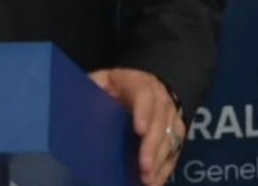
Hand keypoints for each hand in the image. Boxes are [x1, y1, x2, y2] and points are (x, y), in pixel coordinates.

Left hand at [89, 68, 184, 185]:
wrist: (128, 88)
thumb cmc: (108, 88)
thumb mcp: (98, 85)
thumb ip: (92, 95)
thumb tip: (81, 117)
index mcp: (136, 82)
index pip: (143, 94)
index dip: (143, 111)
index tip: (139, 131)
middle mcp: (158, 96)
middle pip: (160, 119)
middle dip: (152, 144)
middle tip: (144, 166)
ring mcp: (169, 112)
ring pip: (171, 134)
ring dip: (161, 159)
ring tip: (149, 179)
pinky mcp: (173, 128)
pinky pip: (175, 147)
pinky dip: (167, 166)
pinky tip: (157, 180)